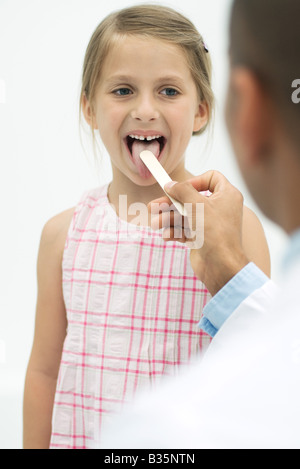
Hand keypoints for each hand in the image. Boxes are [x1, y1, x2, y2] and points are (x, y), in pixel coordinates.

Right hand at [149, 170, 248, 295]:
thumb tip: (170, 184)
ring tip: (155, 224)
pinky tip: (166, 235)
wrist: (221, 266)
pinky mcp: (202, 238)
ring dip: (169, 219)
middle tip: (153, 206)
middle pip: (190, 199)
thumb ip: (182, 191)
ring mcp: (210, 224)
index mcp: (226, 195)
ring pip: (185, 216)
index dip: (194, 181)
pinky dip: (175, 232)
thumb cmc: (215, 233)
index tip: (180, 188)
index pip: (212, 178)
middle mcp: (220, 208)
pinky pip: (185, 230)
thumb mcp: (197, 205)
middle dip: (170, 204)